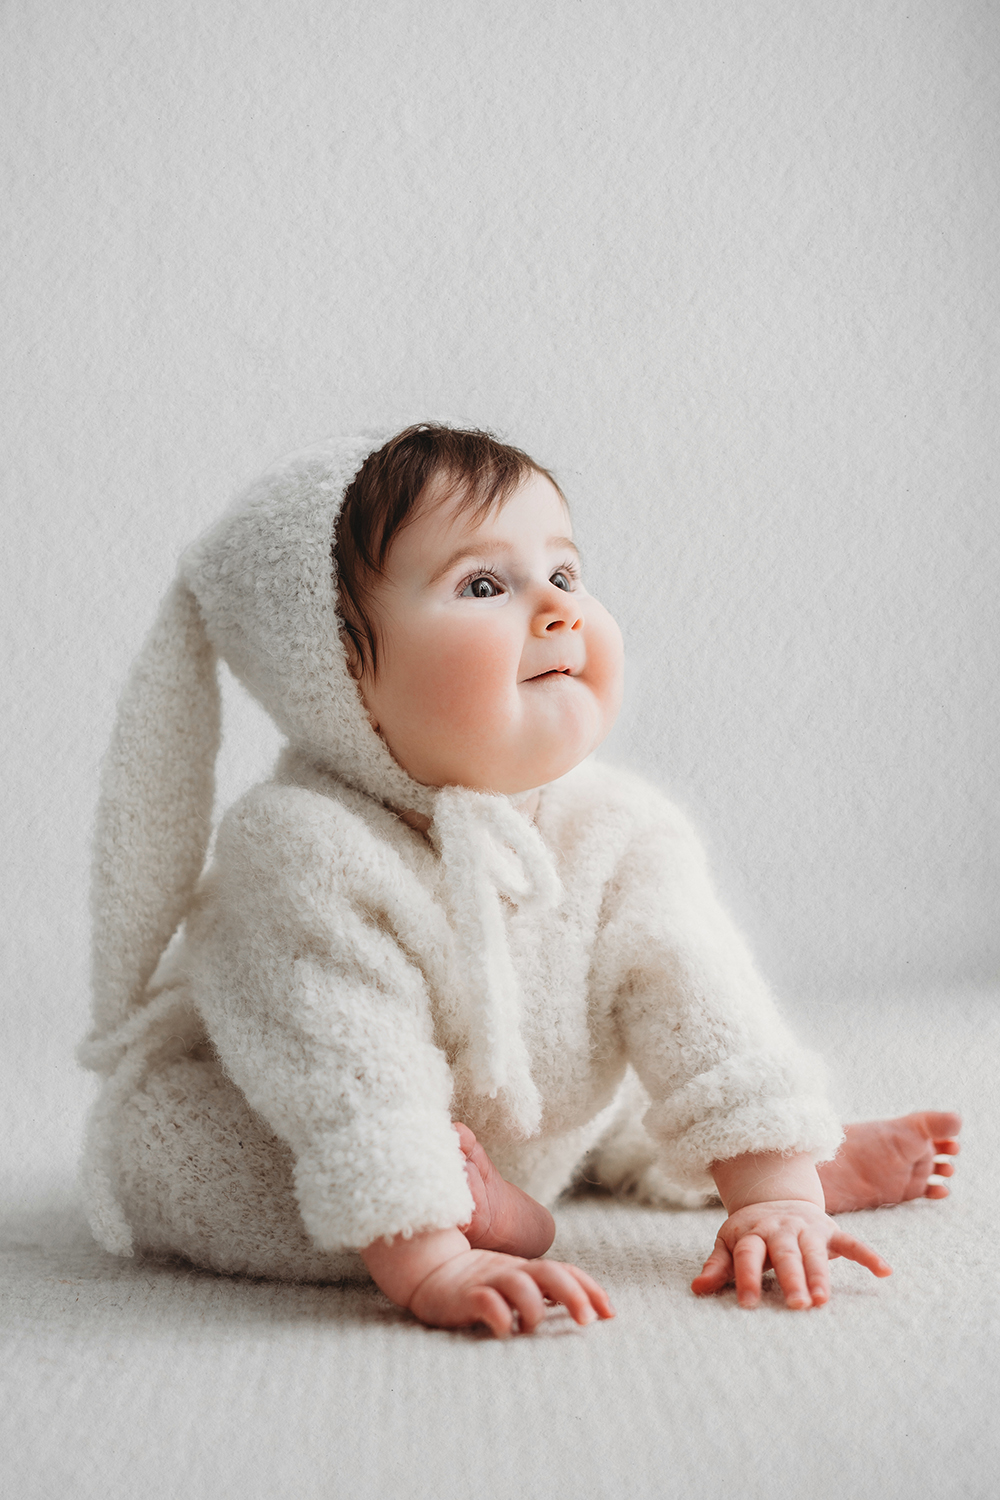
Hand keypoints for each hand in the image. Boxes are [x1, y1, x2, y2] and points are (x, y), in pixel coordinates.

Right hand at [410, 1246, 614, 1337]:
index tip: (610, 1313)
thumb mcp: (515, 1285)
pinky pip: (486, 1302)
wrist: (428, 1271)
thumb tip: (586, 1311)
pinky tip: (504, 1332)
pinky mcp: (465, 1296)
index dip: (590, 1288)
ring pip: (519, 1284)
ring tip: (532, 1327)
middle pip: (549, 1273)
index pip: (566, 1271)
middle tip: (588, 1320)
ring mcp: (488, 1281)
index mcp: (527, 1270)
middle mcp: (512, 1271)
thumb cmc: (478, 1285)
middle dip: (573, 1294)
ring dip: (534, 1308)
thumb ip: (545, 1293)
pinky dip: (500, 1316)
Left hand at [691, 1199, 892, 1308]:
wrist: (775, 1197)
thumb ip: (718, 1266)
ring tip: (823, 1300)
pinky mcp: (829, 1230)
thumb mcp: (729, 1243)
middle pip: (785, 1254)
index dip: (745, 1278)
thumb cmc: (750, 1233)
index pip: (748, 1256)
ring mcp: (807, 1229)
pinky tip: (885, 1272)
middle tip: (797, 1305)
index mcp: (752, 1234)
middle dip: (791, 1279)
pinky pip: (851, 1242)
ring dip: (821, 1274)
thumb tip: (697, 1288)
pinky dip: (867, 1255)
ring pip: (815, 1252)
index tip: (746, 1305)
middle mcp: (780, 1229)